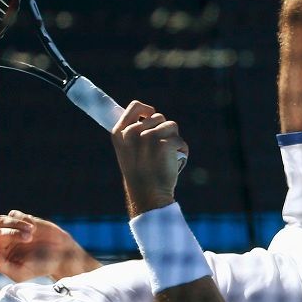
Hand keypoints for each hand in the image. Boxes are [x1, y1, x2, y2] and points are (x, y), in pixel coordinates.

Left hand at [0, 210, 99, 281]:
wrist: (62, 254)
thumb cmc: (41, 267)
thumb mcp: (20, 273)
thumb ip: (1, 266)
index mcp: (1, 256)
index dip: (1, 242)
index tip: (17, 244)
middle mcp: (4, 243)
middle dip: (12, 233)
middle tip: (29, 238)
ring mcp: (12, 230)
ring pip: (1, 220)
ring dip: (15, 224)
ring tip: (31, 231)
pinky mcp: (22, 220)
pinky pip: (14, 214)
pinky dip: (23, 219)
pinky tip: (34, 228)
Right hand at [111, 101, 188, 217]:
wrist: (147, 195)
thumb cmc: (140, 175)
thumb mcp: (128, 152)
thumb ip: (135, 133)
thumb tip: (150, 116)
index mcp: (119, 132)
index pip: (135, 106)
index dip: (147, 110)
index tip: (151, 115)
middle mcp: (132, 131)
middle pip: (158, 116)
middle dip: (163, 130)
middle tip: (159, 150)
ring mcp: (149, 136)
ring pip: (171, 125)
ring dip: (173, 138)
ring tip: (167, 156)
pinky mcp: (165, 143)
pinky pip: (179, 140)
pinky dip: (182, 150)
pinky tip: (174, 162)